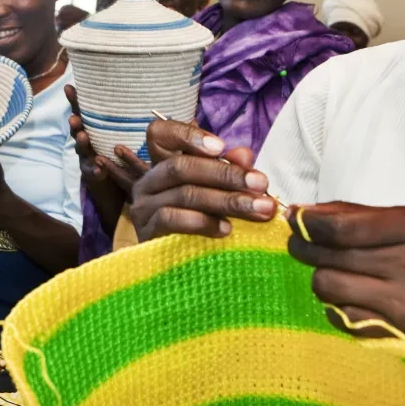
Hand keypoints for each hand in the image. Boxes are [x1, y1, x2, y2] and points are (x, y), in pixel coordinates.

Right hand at [65, 85, 145, 196]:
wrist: (108, 177)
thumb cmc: (113, 145)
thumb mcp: (116, 129)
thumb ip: (121, 115)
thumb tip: (140, 91)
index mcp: (90, 126)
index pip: (81, 111)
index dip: (74, 100)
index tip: (69, 88)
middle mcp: (85, 139)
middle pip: (77, 129)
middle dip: (76, 123)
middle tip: (74, 118)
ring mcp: (87, 156)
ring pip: (82, 149)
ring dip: (82, 142)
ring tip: (83, 137)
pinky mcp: (92, 172)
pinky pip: (94, 171)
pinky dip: (96, 170)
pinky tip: (99, 169)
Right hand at [130, 121, 274, 241]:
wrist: (179, 271)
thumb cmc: (201, 223)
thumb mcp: (218, 192)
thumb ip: (230, 170)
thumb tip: (245, 155)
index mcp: (162, 164)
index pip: (159, 134)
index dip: (187, 135)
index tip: (221, 147)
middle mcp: (148, 182)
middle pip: (181, 167)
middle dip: (226, 174)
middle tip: (261, 184)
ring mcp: (143, 207)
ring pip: (184, 194)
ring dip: (226, 201)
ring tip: (256, 209)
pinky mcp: (146, 232)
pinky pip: (171, 220)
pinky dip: (202, 223)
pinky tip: (227, 229)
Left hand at [288, 203, 404, 352]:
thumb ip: (361, 215)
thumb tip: (307, 211)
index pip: (341, 226)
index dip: (307, 224)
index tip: (293, 221)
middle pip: (329, 256)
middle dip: (305, 250)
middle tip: (300, 247)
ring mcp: (404, 298)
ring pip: (329, 287)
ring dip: (321, 279)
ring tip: (331, 274)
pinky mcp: (399, 328)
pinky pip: (343, 316)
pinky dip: (337, 307)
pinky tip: (349, 299)